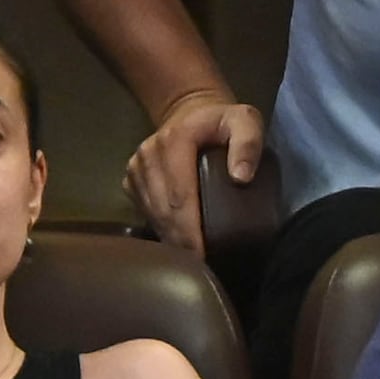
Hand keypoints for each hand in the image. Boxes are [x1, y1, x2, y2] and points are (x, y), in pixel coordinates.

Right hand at [126, 89, 264, 253]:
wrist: (189, 111)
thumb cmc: (222, 121)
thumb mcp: (245, 121)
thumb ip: (248, 143)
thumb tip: (241, 178)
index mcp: (174, 141)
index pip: (179, 196)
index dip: (190, 231)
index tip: (204, 258)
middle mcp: (148, 155)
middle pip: (163, 210)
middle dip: (181, 243)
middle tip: (202, 267)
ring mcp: (136, 168)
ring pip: (151, 215)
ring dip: (170, 240)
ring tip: (191, 261)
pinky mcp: (131, 180)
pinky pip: (145, 212)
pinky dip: (161, 230)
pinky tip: (178, 244)